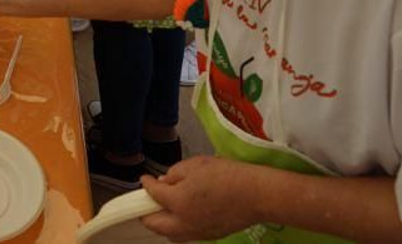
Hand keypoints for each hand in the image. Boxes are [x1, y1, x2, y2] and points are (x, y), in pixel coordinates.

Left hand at [141, 156, 266, 241]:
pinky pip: (187, 235)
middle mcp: (184, 222)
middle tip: (146, 202)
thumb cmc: (228, 175)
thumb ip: (174, 174)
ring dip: (162, 224)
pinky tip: (185, 214)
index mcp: (178, 202)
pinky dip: (179, 227)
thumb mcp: (196, 165)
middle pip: (154, 225)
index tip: (144, 179)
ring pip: (170, 234)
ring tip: (164, 210)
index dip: (145, 184)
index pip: (153, 194)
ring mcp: (198, 233)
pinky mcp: (211, 236)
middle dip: (146, 213)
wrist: (257, 195)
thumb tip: (164, 182)